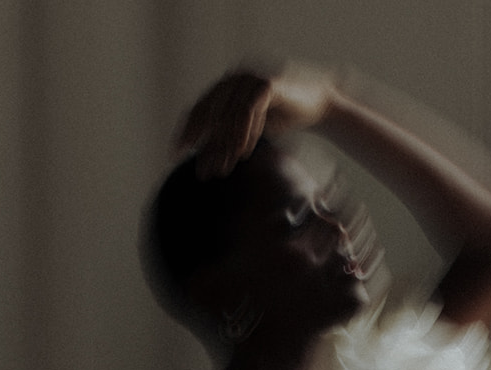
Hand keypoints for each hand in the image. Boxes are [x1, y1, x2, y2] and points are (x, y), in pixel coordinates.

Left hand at [176, 64, 336, 178]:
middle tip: (202, 171)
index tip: (174, 154)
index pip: (199, 109)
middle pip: (210, 112)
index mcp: (225, 87)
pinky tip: (242, 153)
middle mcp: (233, 79)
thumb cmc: (281, 116)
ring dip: (225, 145)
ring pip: (230, 114)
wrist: (316, 102)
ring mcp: (249, 78)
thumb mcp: (248, 131)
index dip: (186, 132)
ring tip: (222, 169)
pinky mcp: (267, 83)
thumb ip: (226, 139)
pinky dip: (245, 132)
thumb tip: (203, 164)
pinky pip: (250, 110)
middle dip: (206, 146)